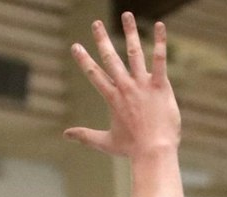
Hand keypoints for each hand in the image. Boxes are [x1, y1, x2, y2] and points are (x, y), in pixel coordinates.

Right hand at [63, 14, 177, 156]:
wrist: (154, 152)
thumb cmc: (132, 149)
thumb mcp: (105, 143)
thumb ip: (85, 136)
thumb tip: (65, 135)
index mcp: (112, 98)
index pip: (94, 74)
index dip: (84, 60)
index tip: (76, 46)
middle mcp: (125, 88)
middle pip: (111, 59)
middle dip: (102, 40)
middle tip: (96, 23)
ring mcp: (143, 85)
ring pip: (134, 53)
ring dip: (130, 32)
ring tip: (126, 15)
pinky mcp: (160, 86)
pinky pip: (160, 60)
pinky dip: (160, 43)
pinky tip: (160, 26)